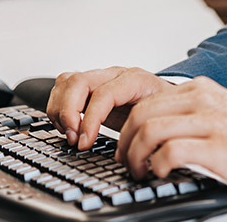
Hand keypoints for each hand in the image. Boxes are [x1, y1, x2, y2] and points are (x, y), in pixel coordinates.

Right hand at [47, 67, 169, 147]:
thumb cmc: (163, 109)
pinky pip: (63, 87)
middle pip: (79, 81)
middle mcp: (114, 74)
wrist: (167, 98)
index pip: (104, 94)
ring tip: (70, 134)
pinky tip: (67, 126)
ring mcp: (100, 77)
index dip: (90, 119)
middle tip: (73, 139)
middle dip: (69, 113)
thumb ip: (144, 130)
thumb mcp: (160, 119)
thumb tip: (126, 153)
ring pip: (67, 81)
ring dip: (61, 110)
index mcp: (135, 80)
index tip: (84, 143)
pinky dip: (58, 108)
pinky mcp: (89, 86)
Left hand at [116, 77, 226, 195]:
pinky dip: (158, 165)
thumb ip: (188, 112)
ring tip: (141, 171)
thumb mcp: (217, 111)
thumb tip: (150, 128)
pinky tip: (162, 172)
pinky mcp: (217, 146)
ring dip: (137, 156)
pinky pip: (170, 151)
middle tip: (127, 163)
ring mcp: (210, 121)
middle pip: (142, 114)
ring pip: (150, 130)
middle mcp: (203, 99)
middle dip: (125, 143)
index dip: (127, 129)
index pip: (146, 102)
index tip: (125, 148)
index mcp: (200, 89)